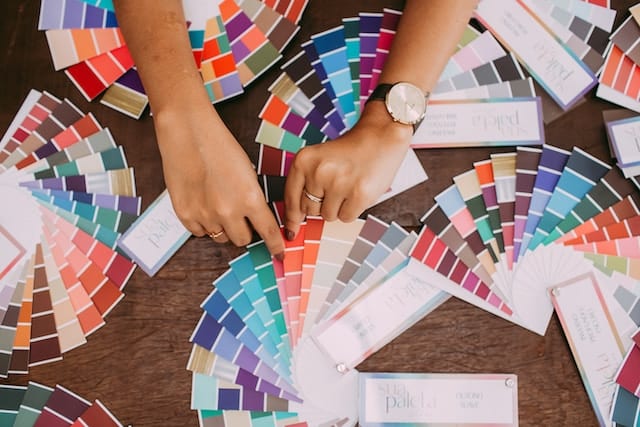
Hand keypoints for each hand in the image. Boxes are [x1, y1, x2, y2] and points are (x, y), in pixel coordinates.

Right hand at [154, 100, 284, 258]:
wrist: (188, 134)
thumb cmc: (219, 146)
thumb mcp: (248, 172)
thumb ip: (253, 198)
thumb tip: (256, 218)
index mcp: (250, 198)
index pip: (269, 232)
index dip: (276, 245)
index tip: (279, 254)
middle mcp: (228, 211)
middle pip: (243, 239)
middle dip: (245, 231)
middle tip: (240, 216)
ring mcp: (205, 215)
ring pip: (221, 237)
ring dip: (224, 228)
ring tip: (218, 205)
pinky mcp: (185, 214)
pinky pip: (200, 232)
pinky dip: (204, 224)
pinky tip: (202, 205)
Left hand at [283, 103, 412, 239]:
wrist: (380, 136)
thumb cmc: (349, 151)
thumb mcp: (318, 160)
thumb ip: (304, 186)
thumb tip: (295, 222)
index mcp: (303, 160)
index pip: (291, 199)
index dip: (291, 219)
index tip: (291, 232)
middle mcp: (318, 171)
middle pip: (310, 210)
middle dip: (321, 205)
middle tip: (335, 187)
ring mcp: (339, 183)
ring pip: (328, 216)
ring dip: (338, 207)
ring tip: (348, 186)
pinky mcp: (359, 194)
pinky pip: (346, 218)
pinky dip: (352, 210)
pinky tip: (357, 191)